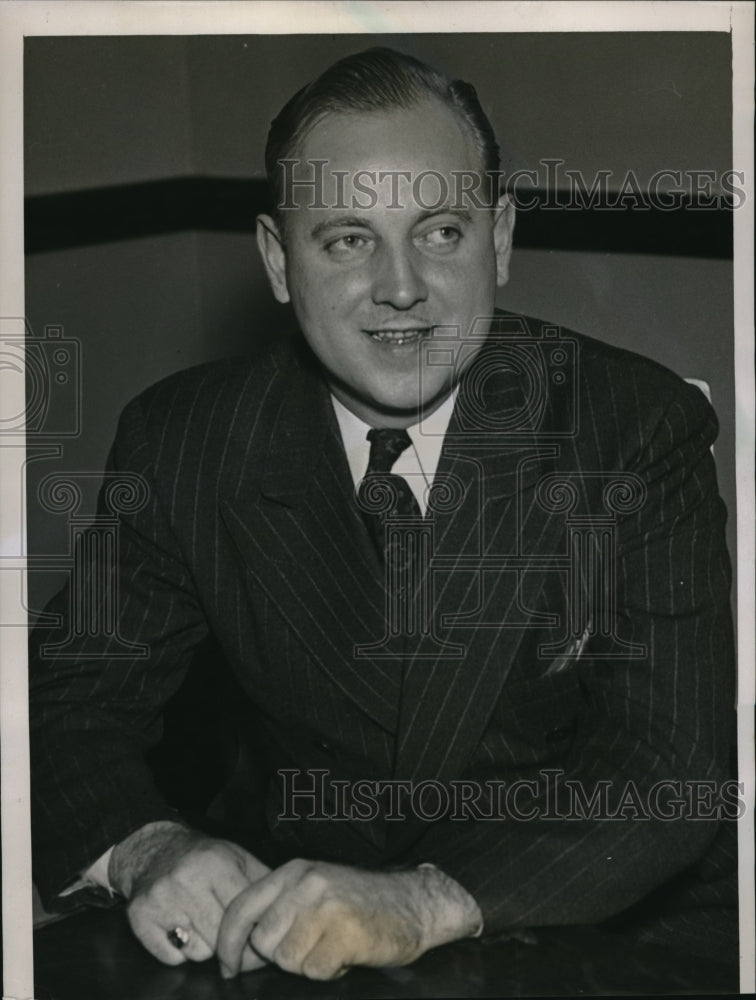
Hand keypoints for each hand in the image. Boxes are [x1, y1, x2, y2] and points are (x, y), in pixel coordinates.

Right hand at [109, 821, 269, 969]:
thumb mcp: (236, 857)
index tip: (256, 938)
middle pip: (221, 937)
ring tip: (200, 923)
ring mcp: (161, 900)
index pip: (242, 913)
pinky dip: (179, 953)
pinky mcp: (140, 918)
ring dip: (204, 946)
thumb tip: (286, 907)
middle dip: (229, 941)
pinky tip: (180, 929)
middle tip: (226, 932)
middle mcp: (186, 880)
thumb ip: (262, 880)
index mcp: (215, 863)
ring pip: (199, 952)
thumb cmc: (202, 857)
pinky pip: (172, 958)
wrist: (152, 850)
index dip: (253, 930)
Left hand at [217, 859, 481, 980]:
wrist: (415, 902)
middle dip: (282, 955)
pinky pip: (315, 971)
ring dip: (308, 963)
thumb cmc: (360, 902)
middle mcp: (306, 883)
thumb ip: (280, 908)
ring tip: (332, 945)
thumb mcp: (315, 890)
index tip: (229, 966)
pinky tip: (347, 953)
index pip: (242, 907)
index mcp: (294, 871)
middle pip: (263, 941)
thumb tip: (240, 949)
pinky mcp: (344, 932)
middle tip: (311, 947)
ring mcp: (325, 906)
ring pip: (287, 959)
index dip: (228, 942)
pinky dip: (330, 970)